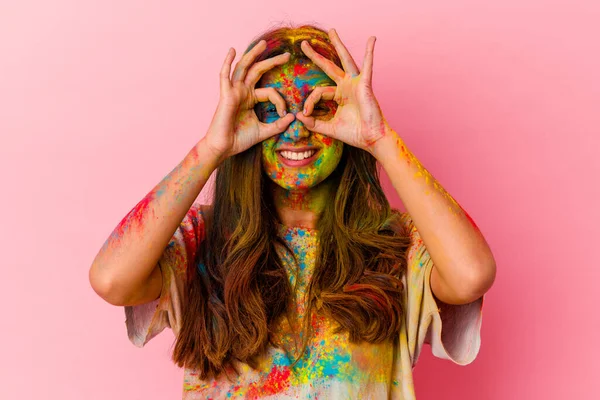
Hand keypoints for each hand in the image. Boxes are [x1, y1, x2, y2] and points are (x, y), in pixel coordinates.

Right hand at [204, 40, 295, 160]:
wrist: (224, 148)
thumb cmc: (240, 139)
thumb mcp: (264, 131)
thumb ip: (278, 125)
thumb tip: (293, 117)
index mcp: (251, 99)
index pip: (271, 92)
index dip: (280, 101)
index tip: (285, 114)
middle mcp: (243, 92)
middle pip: (258, 71)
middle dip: (272, 61)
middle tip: (288, 55)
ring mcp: (234, 91)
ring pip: (244, 67)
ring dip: (253, 54)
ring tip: (263, 43)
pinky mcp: (225, 95)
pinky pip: (225, 75)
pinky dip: (227, 62)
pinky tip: (232, 50)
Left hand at [295, 29, 390, 153]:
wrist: (370, 138)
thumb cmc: (353, 133)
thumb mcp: (329, 127)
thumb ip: (313, 123)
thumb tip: (298, 116)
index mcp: (338, 95)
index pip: (318, 92)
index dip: (310, 102)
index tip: (305, 113)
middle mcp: (346, 86)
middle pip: (328, 66)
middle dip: (315, 55)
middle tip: (304, 44)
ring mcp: (355, 83)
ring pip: (345, 60)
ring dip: (338, 45)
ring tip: (332, 31)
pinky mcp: (365, 84)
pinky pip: (367, 65)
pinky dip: (369, 52)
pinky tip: (371, 39)